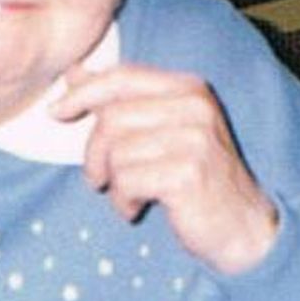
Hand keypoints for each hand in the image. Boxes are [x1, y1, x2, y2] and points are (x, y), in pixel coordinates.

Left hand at [51, 63, 278, 273]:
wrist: (243, 228)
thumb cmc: (195, 178)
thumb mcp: (161, 131)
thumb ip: (121, 100)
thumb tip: (73, 72)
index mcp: (188, 88)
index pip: (122, 77)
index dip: (83, 92)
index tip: (56, 112)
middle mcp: (194, 106)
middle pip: (112, 118)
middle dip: (94, 153)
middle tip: (99, 177)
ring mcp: (194, 139)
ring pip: (117, 152)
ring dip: (112, 182)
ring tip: (129, 195)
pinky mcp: (188, 174)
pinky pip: (128, 180)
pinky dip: (123, 200)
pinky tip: (138, 208)